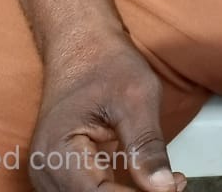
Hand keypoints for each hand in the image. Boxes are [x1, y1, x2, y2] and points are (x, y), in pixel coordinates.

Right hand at [28, 30, 185, 191]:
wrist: (82, 44)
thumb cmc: (105, 62)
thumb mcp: (136, 98)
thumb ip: (147, 146)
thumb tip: (164, 188)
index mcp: (58, 151)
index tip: (171, 189)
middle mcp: (46, 169)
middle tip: (175, 184)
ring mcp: (51, 173)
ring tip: (167, 182)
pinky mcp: (63, 173)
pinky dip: (119, 191)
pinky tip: (148, 181)